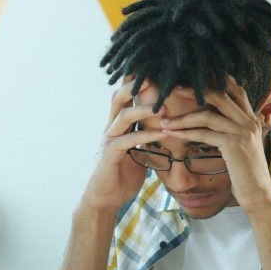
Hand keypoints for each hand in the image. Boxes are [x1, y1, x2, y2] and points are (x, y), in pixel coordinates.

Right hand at [80, 77, 165, 211]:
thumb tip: (166, 129)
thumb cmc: (122, 175)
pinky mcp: (110, 155)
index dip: (137, 82)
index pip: (125, 97)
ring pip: (123, 115)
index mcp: (118, 125)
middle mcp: (111, 128)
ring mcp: (109, 140)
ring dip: (144, 109)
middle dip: (136, 84)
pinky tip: (163, 134)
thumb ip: (147, 138)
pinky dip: (146, 136)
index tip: (155, 69)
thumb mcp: (138, 152)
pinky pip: (128, 140)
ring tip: (164, 106)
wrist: (104, 199)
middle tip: (156, 75)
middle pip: (119, 97)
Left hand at [161, 77, 270, 213]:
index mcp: (253, 120)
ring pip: (208, 115)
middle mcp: (249, 122)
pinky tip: (173, 134)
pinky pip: (204, 134)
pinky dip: (186, 133)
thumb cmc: (247, 175)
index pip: (236, 90)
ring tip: (165, 121)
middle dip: (194, 90)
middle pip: (220, 95)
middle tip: (174, 89)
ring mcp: (242, 132)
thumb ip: (233, 133)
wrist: (259, 195)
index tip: (193, 80)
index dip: (217, 81)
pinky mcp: (233, 145)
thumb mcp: (243, 148)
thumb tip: (215, 125)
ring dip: (183, 118)